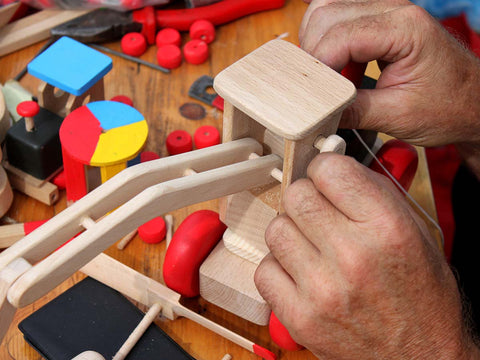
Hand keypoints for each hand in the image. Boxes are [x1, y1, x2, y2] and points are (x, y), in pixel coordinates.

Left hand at [255, 153, 478, 358]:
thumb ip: (371, 193)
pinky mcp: (300, 317)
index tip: (325, 178)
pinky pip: (264, 269)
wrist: (421, 355)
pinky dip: (278, 266)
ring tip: (311, 246)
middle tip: (317, 212)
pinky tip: (299, 273)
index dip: (324, 169)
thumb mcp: (413, 231)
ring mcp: (322, 290)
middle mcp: (353, 257)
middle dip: (305, 198)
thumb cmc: (419, 293)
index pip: (329, 170)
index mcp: (387, 229)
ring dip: (290, 231)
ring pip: (275, 229)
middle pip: (295, 196)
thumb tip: (330, 168)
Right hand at [299, 0, 479, 175]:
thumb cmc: (448, 106)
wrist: (472, 102)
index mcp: (405, 28)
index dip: (319, 66)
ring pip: (326, 11)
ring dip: (316, 44)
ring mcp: (386, 11)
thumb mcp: (398, 115)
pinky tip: (337, 68)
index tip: (312, 94)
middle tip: (315, 87)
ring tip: (325, 77)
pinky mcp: (380, 21)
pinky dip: (326, 42)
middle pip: (326, 15)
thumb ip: (353, 110)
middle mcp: (394, 10)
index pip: (340, 36)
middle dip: (313, 53)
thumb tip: (316, 112)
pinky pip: (337, 18)